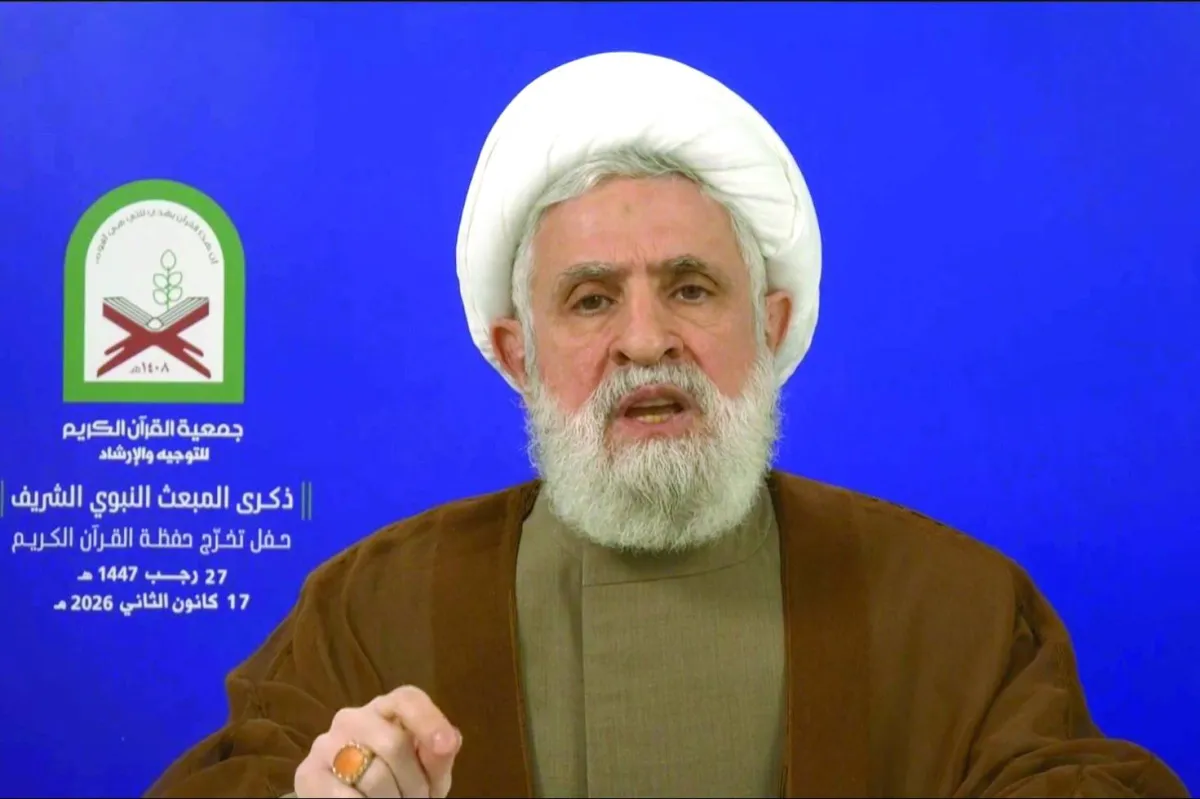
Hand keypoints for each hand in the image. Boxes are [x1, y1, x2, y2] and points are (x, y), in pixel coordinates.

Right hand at [294, 685, 462, 797]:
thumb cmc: (398, 782)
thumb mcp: (426, 772)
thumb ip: (438, 756)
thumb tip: (450, 740)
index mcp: (386, 708)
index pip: (407, 699)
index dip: (428, 720)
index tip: (446, 745)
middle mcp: (353, 717)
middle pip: (394, 744)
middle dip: (413, 784)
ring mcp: (326, 744)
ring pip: (374, 776)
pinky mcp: (307, 774)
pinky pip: (347, 798)